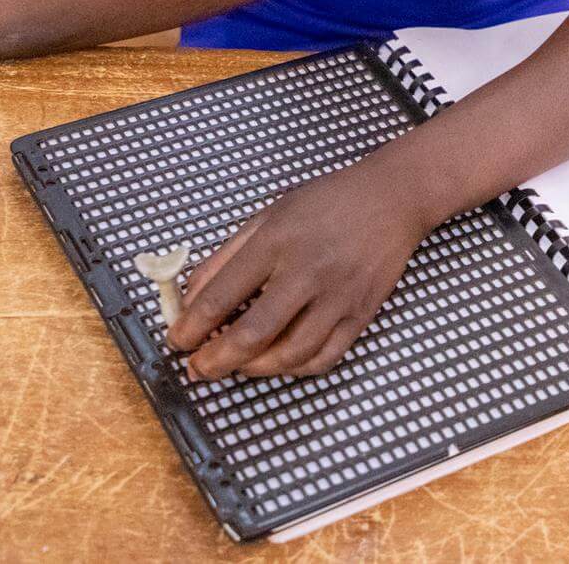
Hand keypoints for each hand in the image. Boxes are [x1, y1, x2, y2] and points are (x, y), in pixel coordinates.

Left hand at [168, 152, 435, 379]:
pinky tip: (278, 362)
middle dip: (216, 360)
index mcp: (277, 241)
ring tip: (237, 366)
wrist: (391, 199)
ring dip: (254, 370)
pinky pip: (325, 357)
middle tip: (199, 368)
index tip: (177, 340)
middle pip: (253, 333)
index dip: (192, 326)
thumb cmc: (327, 203)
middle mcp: (307, 271)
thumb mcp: (268, 215)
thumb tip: (192, 299)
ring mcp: (338, 296)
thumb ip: (227, 256)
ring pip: (290, 355)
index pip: (222, 295)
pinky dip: (295, 369)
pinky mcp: (361, 313)